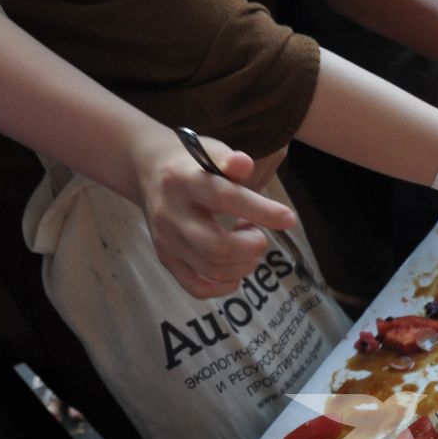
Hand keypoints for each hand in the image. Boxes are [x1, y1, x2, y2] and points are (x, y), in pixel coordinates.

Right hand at [126, 129, 300, 300]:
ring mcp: (166, 240)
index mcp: (184, 181)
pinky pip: (196, 287)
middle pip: (218, 248)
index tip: (289, 218)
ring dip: (244, 264)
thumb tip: (245, 164)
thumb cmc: (192, 162)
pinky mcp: (165, 258)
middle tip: (258, 235)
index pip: (225, 199)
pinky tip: (236, 270)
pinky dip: (224, 286)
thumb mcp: (210, 151)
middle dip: (252, 247)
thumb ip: (229, 160)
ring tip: (248, 245)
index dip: (261, 211)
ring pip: (212, 270)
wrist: (148, 171)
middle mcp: (171, 214)